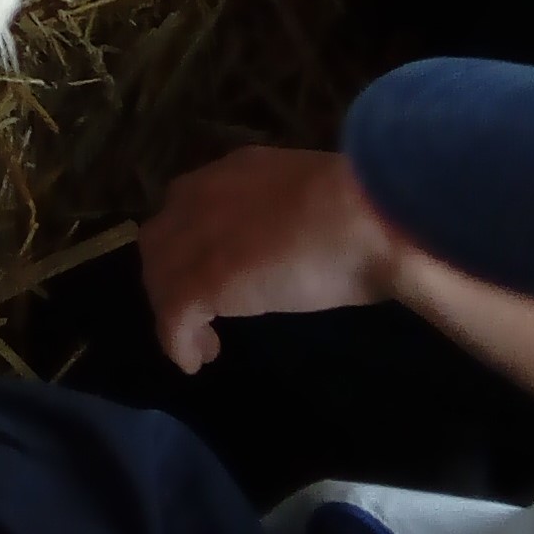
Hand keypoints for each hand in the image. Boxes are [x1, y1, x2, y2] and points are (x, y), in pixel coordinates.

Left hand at [139, 146, 400, 372]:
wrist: (373, 217)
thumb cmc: (372, 211)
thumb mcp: (323, 203)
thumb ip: (300, 218)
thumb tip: (319, 242)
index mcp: (240, 172)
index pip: (192, 203)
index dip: (195, 240)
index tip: (215, 268)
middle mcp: (205, 195)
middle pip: (163, 238)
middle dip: (173, 274)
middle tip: (201, 310)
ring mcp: (198, 237)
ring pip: (160, 276)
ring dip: (174, 311)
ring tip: (202, 344)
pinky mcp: (202, 279)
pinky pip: (172, 316)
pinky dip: (177, 342)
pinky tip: (196, 361)